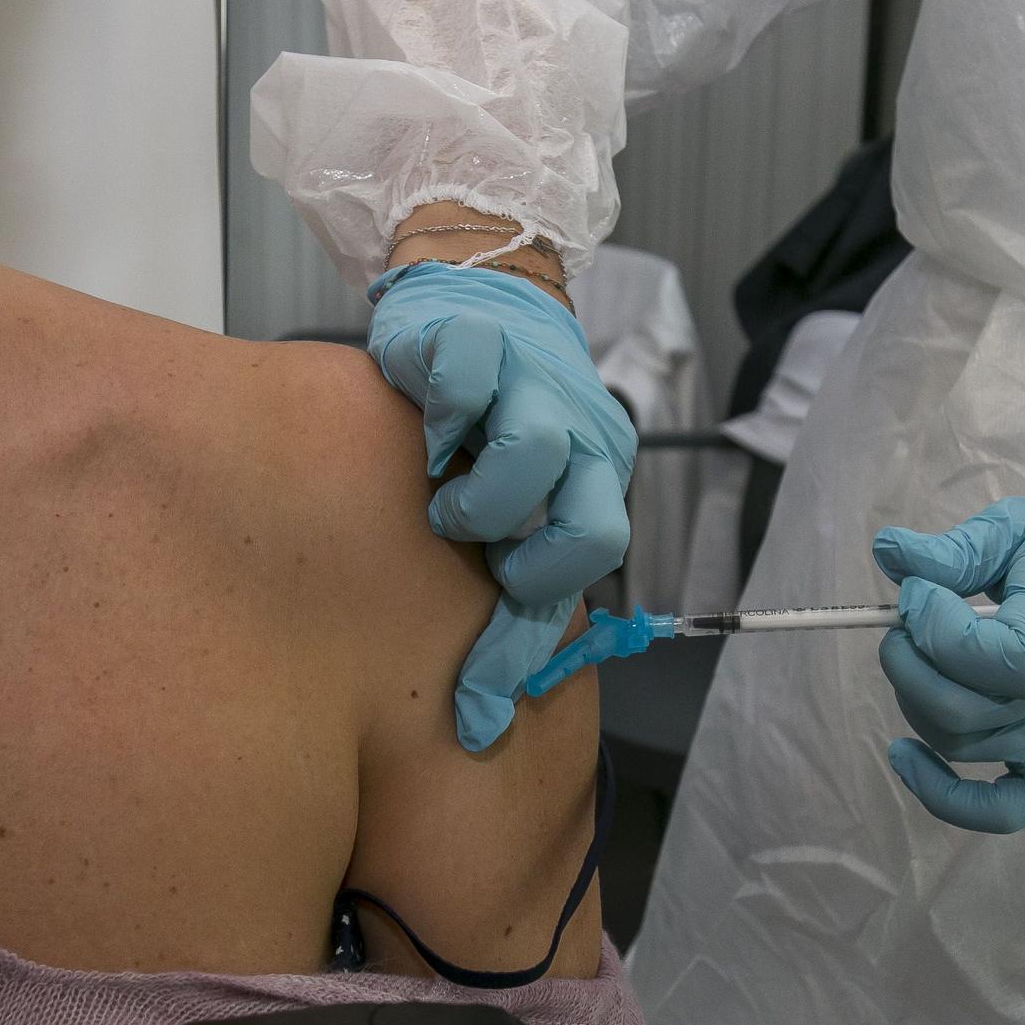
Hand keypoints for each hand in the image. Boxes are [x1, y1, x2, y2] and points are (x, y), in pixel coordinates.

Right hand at [368, 261, 635, 750]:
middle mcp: (582, 429)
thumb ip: (509, 611)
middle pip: (595, 519)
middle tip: (475, 542)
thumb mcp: (512, 518)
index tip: (491, 605)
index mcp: (599, 473)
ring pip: (536, 451)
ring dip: (478, 495)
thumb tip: (479, 721)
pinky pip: (467, 379)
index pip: (601, 555)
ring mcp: (535, 381)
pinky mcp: (474, 337)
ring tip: (442, 493)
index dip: (541, 592)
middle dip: (522, 549)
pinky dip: (439, 416)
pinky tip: (423, 429)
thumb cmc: (489, 431)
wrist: (473, 303)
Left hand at [871, 494, 1024, 832]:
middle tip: (905, 618)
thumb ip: (958, 549)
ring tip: (917, 654)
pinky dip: (943, 796)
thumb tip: (888, 552)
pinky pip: (1000, 811)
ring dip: (914, 699)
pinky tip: (905, 755)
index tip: (921, 592)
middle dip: (907, 660)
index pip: (1002, 661)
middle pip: (960, 713)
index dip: (939, 630)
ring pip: (958, 746)